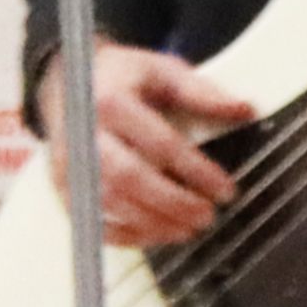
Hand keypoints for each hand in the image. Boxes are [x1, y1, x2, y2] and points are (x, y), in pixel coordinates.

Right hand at [58, 41, 253, 247]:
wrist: (64, 83)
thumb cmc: (121, 78)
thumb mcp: (161, 71)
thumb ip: (201, 92)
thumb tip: (244, 109)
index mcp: (111, 101)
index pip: (160, 143)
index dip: (197, 171)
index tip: (227, 190)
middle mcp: (84, 133)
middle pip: (129, 177)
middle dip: (173, 202)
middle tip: (207, 216)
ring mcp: (69, 163)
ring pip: (109, 203)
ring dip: (152, 223)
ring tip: (187, 229)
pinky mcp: (62, 185)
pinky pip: (91, 221)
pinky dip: (124, 234)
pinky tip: (154, 235)